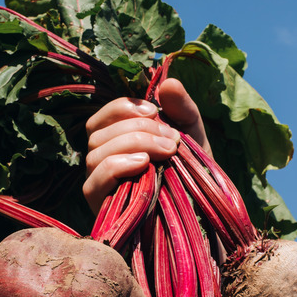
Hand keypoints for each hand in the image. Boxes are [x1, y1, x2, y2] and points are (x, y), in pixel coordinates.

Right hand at [83, 78, 209, 212]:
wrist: (202, 212)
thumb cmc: (191, 172)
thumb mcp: (191, 135)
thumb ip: (181, 108)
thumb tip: (168, 83)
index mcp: (115, 142)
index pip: (102, 117)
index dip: (123, 107)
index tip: (155, 111)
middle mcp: (101, 162)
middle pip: (99, 134)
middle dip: (138, 129)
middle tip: (172, 140)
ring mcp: (98, 185)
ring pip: (95, 153)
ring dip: (132, 144)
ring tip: (166, 152)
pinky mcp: (100, 207)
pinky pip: (94, 180)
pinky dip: (117, 166)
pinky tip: (143, 164)